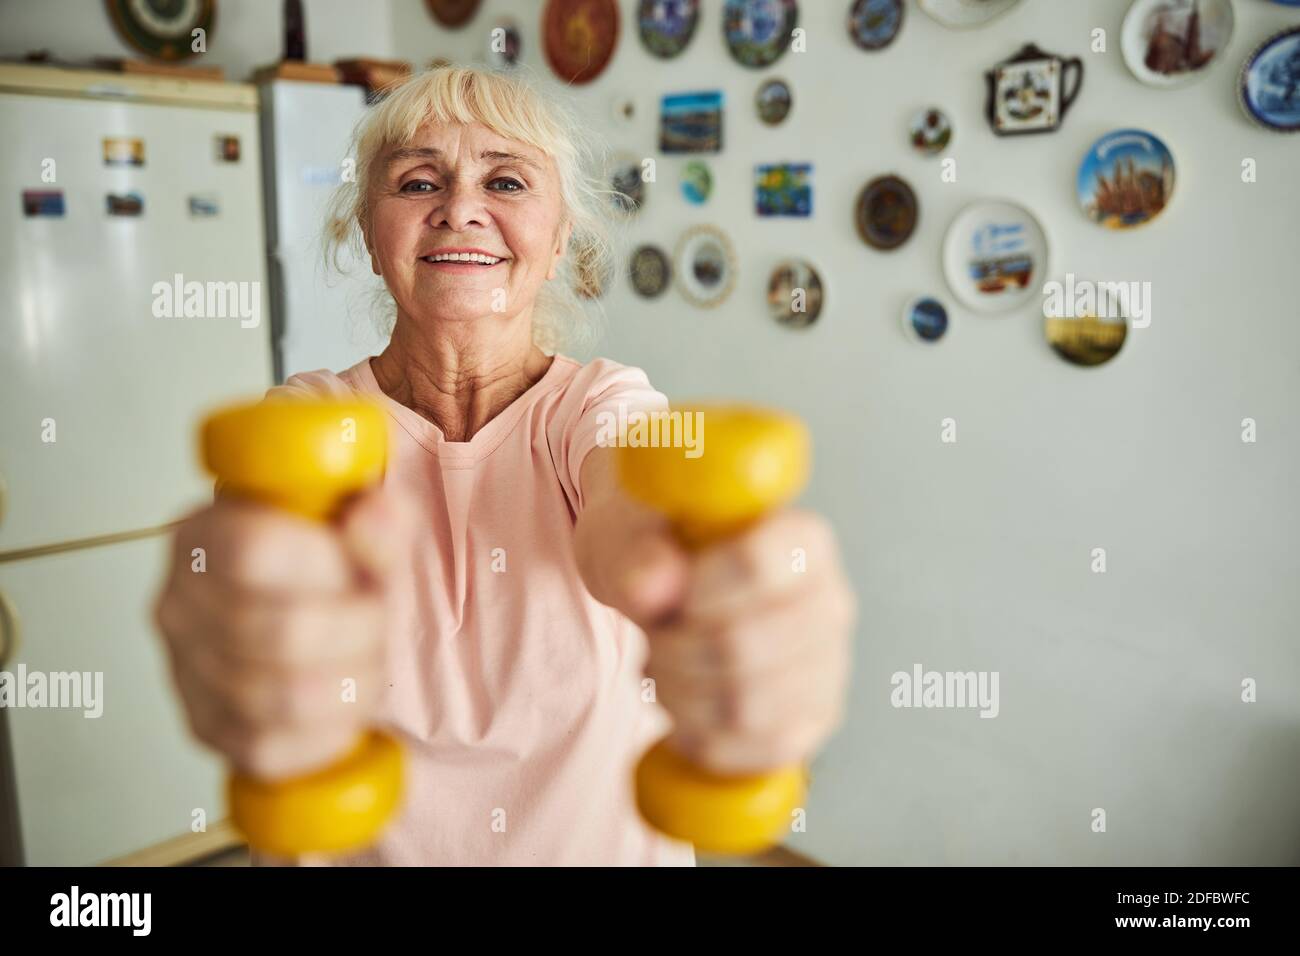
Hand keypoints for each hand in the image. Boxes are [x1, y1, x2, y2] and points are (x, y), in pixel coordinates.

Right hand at [152, 488, 408, 779]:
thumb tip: (380, 516)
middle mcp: (178, 605)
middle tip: (379, 616)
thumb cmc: (320, 564)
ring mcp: (185, 674)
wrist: (298, 610)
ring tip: (369, 658)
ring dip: (353, 681)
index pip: (254, 551)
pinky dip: (332, 728)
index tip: (360, 567)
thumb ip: (374, 518)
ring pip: (286, 698)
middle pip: (285, 632)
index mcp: (204, 536)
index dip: (327, 565)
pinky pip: (275, 747)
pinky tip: (346, 698)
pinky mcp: (206, 730)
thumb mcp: (355, 526)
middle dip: (360, 629)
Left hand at [575, 452, 855, 774]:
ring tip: (663, 669)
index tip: (670, 597)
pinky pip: (759, 749)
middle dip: (674, 650)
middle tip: (654, 638)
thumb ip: (637, 553)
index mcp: (800, 539)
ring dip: (681, 695)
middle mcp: (831, 600)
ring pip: (748, 707)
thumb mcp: (631, 538)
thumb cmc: (659, 557)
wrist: (672, 591)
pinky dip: (703, 738)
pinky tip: (685, 708)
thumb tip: (652, 586)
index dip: (696, 590)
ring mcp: (829, 666)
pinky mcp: (814, 719)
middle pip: (743, 645)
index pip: (756, 565)